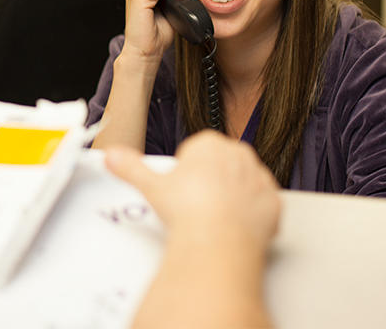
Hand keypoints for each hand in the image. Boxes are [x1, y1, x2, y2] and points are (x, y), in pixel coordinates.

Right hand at [107, 131, 278, 328]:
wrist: (218, 241)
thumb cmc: (187, 211)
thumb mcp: (151, 185)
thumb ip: (130, 166)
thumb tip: (111, 155)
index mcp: (210, 143)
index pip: (198, 153)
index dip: (187, 175)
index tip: (183, 191)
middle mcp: (239, 154)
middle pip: (222, 166)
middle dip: (211, 183)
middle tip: (197, 206)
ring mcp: (259, 177)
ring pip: (244, 184)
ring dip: (233, 198)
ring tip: (215, 219)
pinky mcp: (274, 202)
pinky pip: (264, 206)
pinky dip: (253, 216)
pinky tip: (237, 228)